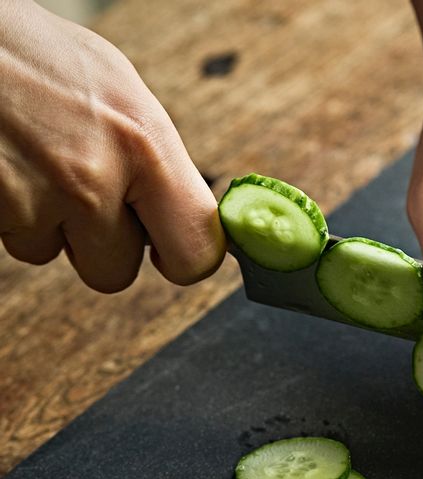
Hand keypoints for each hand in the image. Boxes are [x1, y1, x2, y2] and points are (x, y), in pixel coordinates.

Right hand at [0, 1, 224, 291]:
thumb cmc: (28, 54)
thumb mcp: (115, 90)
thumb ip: (155, 159)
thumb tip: (183, 217)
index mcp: (144, 140)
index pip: (196, 250)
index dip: (183, 260)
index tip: (169, 253)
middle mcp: (97, 175)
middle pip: (118, 272)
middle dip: (100, 247)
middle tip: (79, 195)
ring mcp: (39, 198)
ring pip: (56, 256)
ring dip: (46, 225)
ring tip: (31, 164)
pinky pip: (14, 241)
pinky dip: (9, 214)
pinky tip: (6, 167)